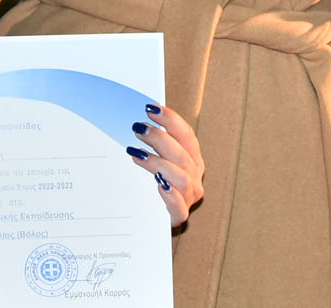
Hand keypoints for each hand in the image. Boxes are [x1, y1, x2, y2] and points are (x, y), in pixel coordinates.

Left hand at [126, 104, 204, 226]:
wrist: (149, 222)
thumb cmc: (149, 186)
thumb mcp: (153, 162)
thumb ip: (150, 144)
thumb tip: (136, 122)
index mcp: (191, 160)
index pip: (186, 135)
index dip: (170, 120)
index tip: (150, 108)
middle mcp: (194, 177)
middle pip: (182, 154)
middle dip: (160, 138)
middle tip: (138, 128)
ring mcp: (189, 198)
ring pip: (182, 177)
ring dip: (159, 163)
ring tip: (137, 154)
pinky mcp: (179, 218)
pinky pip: (179, 208)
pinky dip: (170, 195)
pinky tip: (158, 185)